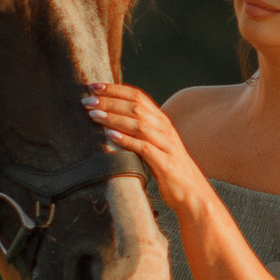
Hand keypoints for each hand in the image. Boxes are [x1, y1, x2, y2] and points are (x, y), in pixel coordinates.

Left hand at [80, 80, 202, 212]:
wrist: (192, 192)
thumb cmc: (168, 167)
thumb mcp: (154, 143)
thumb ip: (138, 130)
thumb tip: (109, 120)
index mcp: (161, 121)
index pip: (137, 96)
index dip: (115, 89)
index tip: (93, 86)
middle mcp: (164, 128)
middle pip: (135, 107)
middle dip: (109, 101)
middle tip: (86, 100)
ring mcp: (166, 145)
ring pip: (138, 124)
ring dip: (114, 118)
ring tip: (93, 115)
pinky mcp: (165, 163)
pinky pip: (144, 148)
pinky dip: (127, 140)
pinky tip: (111, 136)